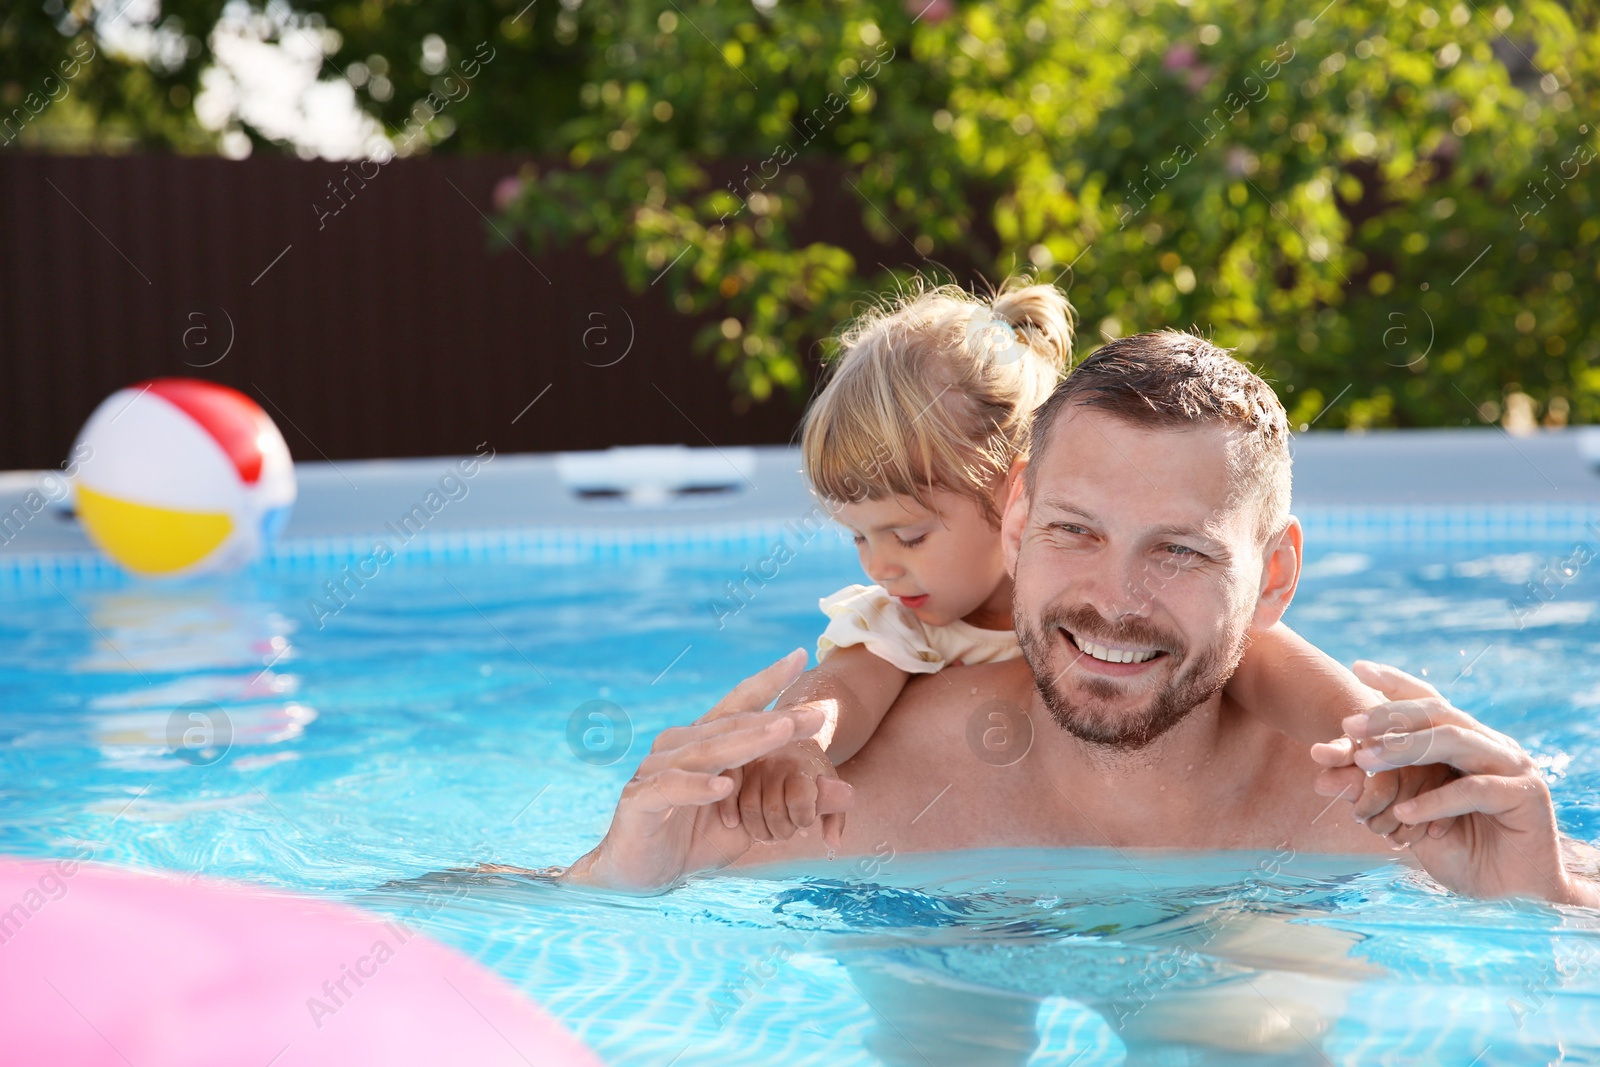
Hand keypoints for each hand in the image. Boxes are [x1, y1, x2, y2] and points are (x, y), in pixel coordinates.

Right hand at [558, 651, 852, 891]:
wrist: (640, 876)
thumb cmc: (697, 841)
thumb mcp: (755, 822)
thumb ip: (794, 803)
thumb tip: (849, 792)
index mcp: (703, 744)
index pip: (738, 705)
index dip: (768, 681)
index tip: (801, 655)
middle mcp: (677, 747)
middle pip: (729, 727)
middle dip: (774, 719)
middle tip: (814, 714)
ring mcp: (655, 771)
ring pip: (705, 751)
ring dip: (745, 742)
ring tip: (782, 732)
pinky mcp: (639, 801)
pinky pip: (670, 788)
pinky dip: (697, 786)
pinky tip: (723, 784)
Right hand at [718, 733, 846, 850]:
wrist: (787, 738)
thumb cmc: (808, 772)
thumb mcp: (829, 791)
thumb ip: (835, 816)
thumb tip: (833, 844)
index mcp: (801, 766)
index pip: (800, 800)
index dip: (803, 818)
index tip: (804, 818)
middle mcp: (775, 762)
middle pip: (774, 809)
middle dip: (782, 830)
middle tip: (785, 828)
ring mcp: (750, 765)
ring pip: (749, 809)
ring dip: (759, 829)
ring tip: (767, 828)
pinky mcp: (732, 767)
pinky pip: (726, 796)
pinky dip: (730, 814)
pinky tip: (735, 823)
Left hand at [1321, 661, 1592, 905]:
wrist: (1512, 894)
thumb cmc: (1458, 851)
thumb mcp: (1405, 819)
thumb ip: (1370, 792)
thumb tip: (1318, 774)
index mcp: (1465, 742)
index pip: (1429, 701)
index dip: (1395, 683)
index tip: (1358, 667)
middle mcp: (1490, 745)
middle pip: (1437, 712)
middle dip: (1389, 715)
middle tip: (1348, 726)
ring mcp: (1511, 766)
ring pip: (1454, 740)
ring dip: (1405, 748)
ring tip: (1364, 761)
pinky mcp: (1524, 796)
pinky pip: (1473, 789)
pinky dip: (1434, 801)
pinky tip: (1402, 813)